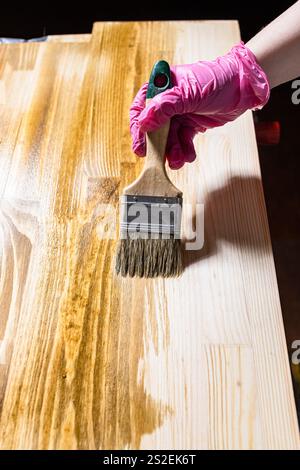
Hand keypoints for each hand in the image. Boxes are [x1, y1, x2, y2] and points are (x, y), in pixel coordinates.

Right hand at [130, 42, 269, 168]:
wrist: (244, 88)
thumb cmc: (217, 81)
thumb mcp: (188, 93)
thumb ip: (164, 107)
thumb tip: (143, 123)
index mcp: (163, 86)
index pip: (142, 108)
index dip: (139, 128)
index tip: (141, 146)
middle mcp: (168, 101)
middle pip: (154, 127)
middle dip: (158, 145)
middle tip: (158, 159)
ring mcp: (180, 113)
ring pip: (169, 137)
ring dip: (172, 151)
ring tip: (178, 161)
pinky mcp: (191, 124)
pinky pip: (182, 140)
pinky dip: (184, 150)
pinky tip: (188, 156)